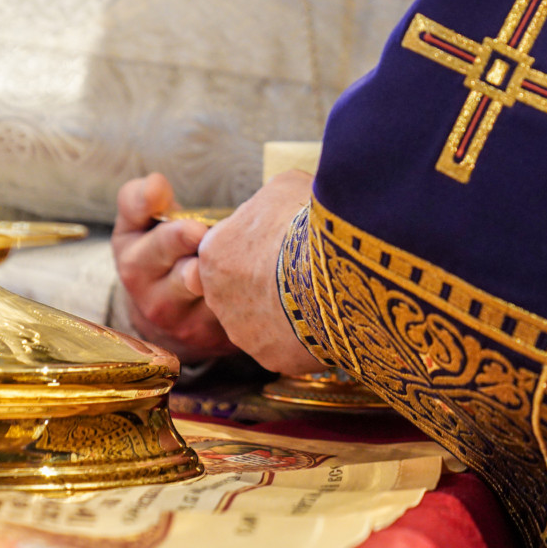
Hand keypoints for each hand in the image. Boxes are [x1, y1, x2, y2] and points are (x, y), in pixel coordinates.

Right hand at [112, 173, 235, 361]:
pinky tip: (268, 279)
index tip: (196, 229)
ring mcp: (185, 323)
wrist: (164, 309)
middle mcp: (154, 299)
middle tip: (230, 253)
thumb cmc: (158, 250)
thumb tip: (155, 184)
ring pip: (214, 302)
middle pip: (184, 279)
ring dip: (234, 282)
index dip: (173, 238)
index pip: (150, 247)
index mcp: (135, 261)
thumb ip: (140, 199)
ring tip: (253, 264)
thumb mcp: (139, 224)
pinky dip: (252, 299)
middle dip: (206, 265)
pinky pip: (235, 318)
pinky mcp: (213, 338)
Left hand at [197, 170, 321, 374]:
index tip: (286, 241)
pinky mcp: (272, 359)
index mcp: (213, 251)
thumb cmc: (305, 221)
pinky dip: (306, 335)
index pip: (228, 251)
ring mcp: (244, 333)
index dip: (259, 245)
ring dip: (286, 311)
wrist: (333, 270)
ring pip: (263, 321)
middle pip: (242, 289)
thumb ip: (269, 201)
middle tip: (305, 269)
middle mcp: (218, 297)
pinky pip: (288, 346)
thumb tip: (278, 204)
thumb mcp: (285, 188)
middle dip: (268, 281)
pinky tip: (331, 318)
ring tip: (323, 294)